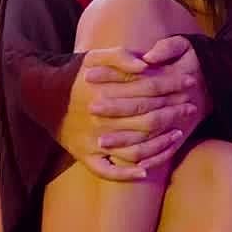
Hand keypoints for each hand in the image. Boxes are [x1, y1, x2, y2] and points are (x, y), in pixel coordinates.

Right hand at [58, 47, 195, 180]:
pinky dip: (127, 174)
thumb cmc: (74, 73)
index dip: (173, 85)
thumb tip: (146, 65)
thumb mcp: (95, 56)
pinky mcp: (84, 156)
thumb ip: (121, 57)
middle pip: (148, 120)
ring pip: (134, 149)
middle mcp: (101, 119)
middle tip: (191, 107)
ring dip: (160, 144)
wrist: (40, 95)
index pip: (150, 90)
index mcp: (106, 93)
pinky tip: (146, 171)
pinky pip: (108, 171)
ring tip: (178, 133)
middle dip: (174, 113)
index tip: (190, 82)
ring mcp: (93, 141)